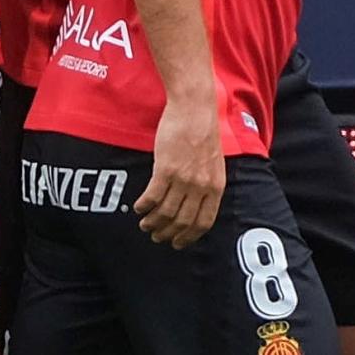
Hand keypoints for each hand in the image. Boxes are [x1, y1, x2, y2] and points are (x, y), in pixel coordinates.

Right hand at [136, 96, 225, 248]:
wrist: (195, 110)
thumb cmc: (203, 134)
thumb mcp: (214, 163)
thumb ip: (207, 183)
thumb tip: (197, 202)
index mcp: (216, 186)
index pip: (204, 222)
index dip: (190, 236)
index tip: (178, 244)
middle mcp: (201, 186)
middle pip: (183, 221)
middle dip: (168, 233)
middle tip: (156, 236)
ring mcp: (184, 178)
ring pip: (166, 212)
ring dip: (153, 222)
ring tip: (145, 225)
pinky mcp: (166, 169)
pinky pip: (152, 196)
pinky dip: (144, 206)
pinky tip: (138, 208)